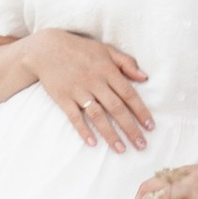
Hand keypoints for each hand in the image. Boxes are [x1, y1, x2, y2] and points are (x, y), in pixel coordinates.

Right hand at [26, 30, 154, 151]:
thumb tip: (145, 77)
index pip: (128, 93)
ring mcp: (78, 90)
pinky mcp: (63, 97)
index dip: (141, 111)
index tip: (150, 127)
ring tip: (121, 149)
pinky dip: (83, 130)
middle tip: (141, 145)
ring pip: (97, 115)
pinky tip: (92, 143)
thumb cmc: (80, 49)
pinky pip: (74, 116)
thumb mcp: (105, 49)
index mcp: (107, 70)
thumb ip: (126, 62)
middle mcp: (95, 81)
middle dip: (130, 128)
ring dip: (110, 134)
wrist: (46, 49)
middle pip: (116, 108)